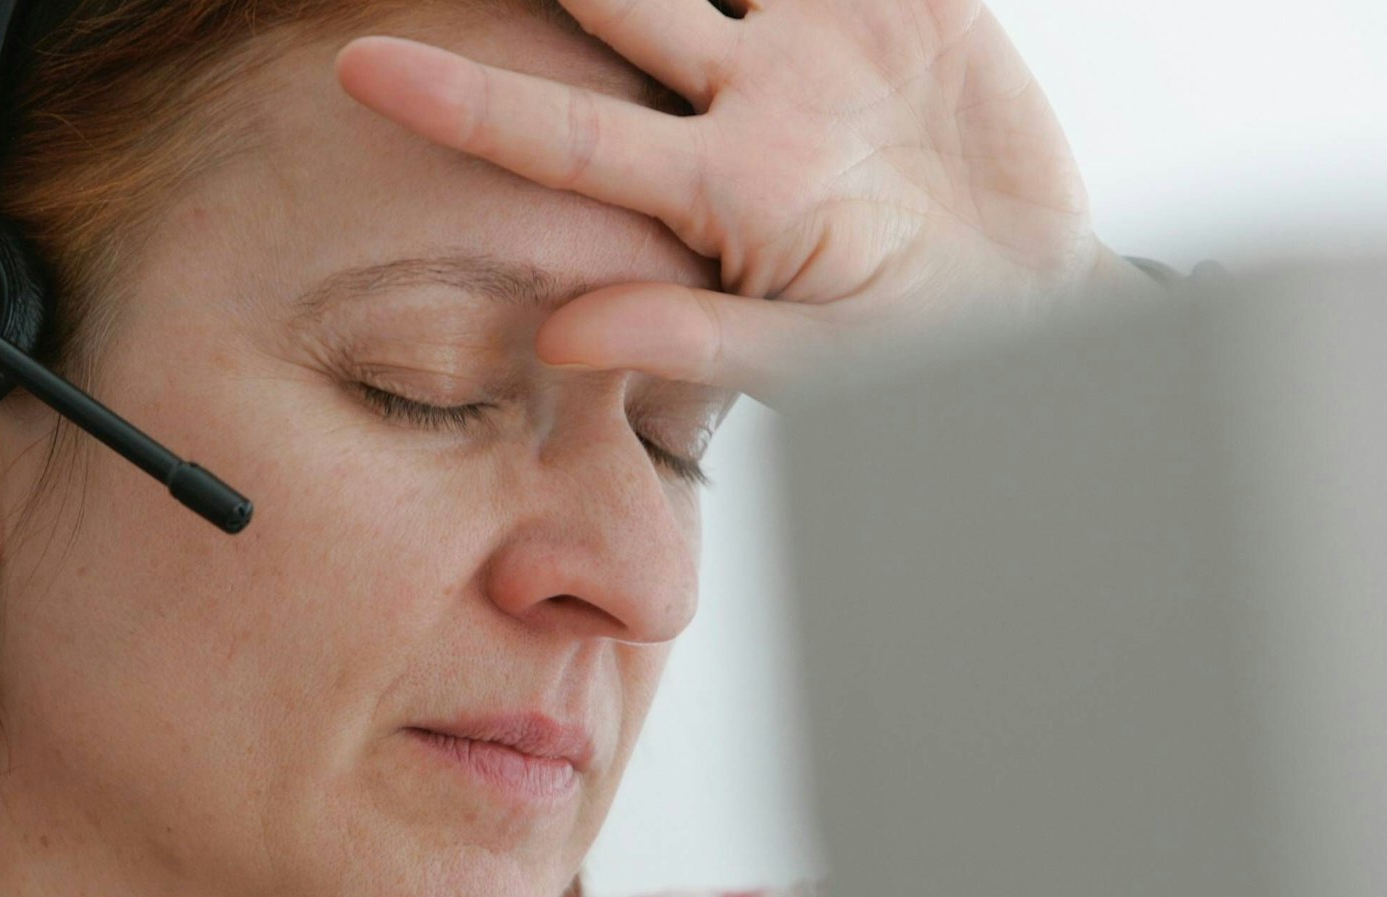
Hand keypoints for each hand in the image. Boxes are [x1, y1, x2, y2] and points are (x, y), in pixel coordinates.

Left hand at [334, 0, 1160, 399]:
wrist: (1040, 300)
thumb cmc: (921, 345)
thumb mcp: (822, 359)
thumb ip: (698, 341)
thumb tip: (560, 336)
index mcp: (710, 188)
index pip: (560, 134)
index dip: (460, 100)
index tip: (358, 70)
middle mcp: (738, 100)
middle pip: (610, 2)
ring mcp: (810, 42)